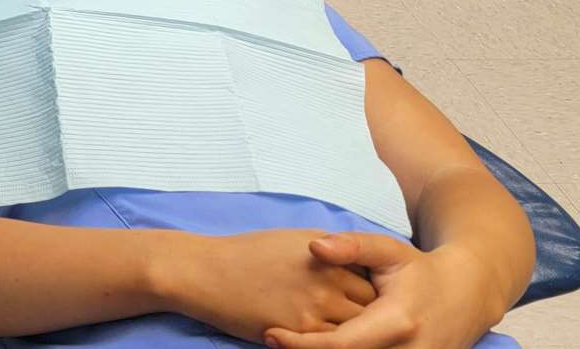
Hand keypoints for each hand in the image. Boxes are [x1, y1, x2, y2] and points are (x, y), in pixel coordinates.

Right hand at [156, 230, 377, 343]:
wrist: (207, 272)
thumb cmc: (247, 253)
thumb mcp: (294, 240)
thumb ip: (329, 253)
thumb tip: (353, 264)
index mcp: (329, 257)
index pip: (372, 283)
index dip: (371, 296)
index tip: (365, 303)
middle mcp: (328, 282)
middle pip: (371, 310)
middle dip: (368, 319)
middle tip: (364, 325)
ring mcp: (315, 310)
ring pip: (356, 333)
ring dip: (354, 336)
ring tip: (348, 337)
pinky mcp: (299, 333)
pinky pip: (331, 345)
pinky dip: (333, 345)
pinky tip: (324, 342)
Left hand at [266, 234, 504, 348]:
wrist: (467, 295)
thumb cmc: (419, 271)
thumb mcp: (388, 251)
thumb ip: (351, 246)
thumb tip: (313, 247)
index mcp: (397, 322)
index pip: (340, 345)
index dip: (302, 344)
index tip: (271, 334)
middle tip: (272, 343)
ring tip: (294, 347)